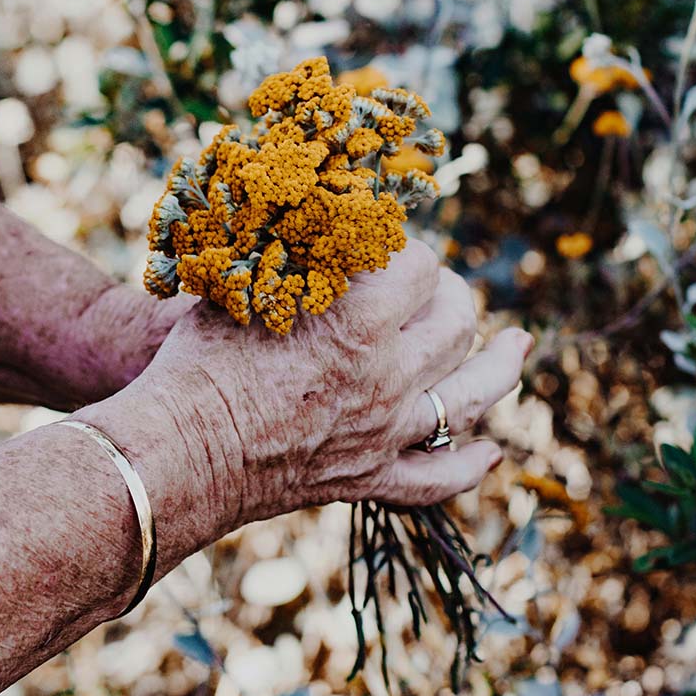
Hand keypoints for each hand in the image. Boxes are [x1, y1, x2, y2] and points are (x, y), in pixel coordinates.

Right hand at [83, 240, 531, 577]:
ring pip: (473, 395)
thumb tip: (319, 217)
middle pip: (457, 321)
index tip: (389, 244)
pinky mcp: (371, 479)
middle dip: (452, 292)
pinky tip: (493, 450)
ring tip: (518, 346)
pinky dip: (471, 463)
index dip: (408, 248)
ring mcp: (387, 433)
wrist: (176, 453)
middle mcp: (389, 375)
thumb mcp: (246, 287)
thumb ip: (294, 256)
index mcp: (360, 320)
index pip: (419, 265)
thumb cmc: (199, 362)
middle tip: (435, 284)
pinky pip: (440, 477)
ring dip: (501, 365)